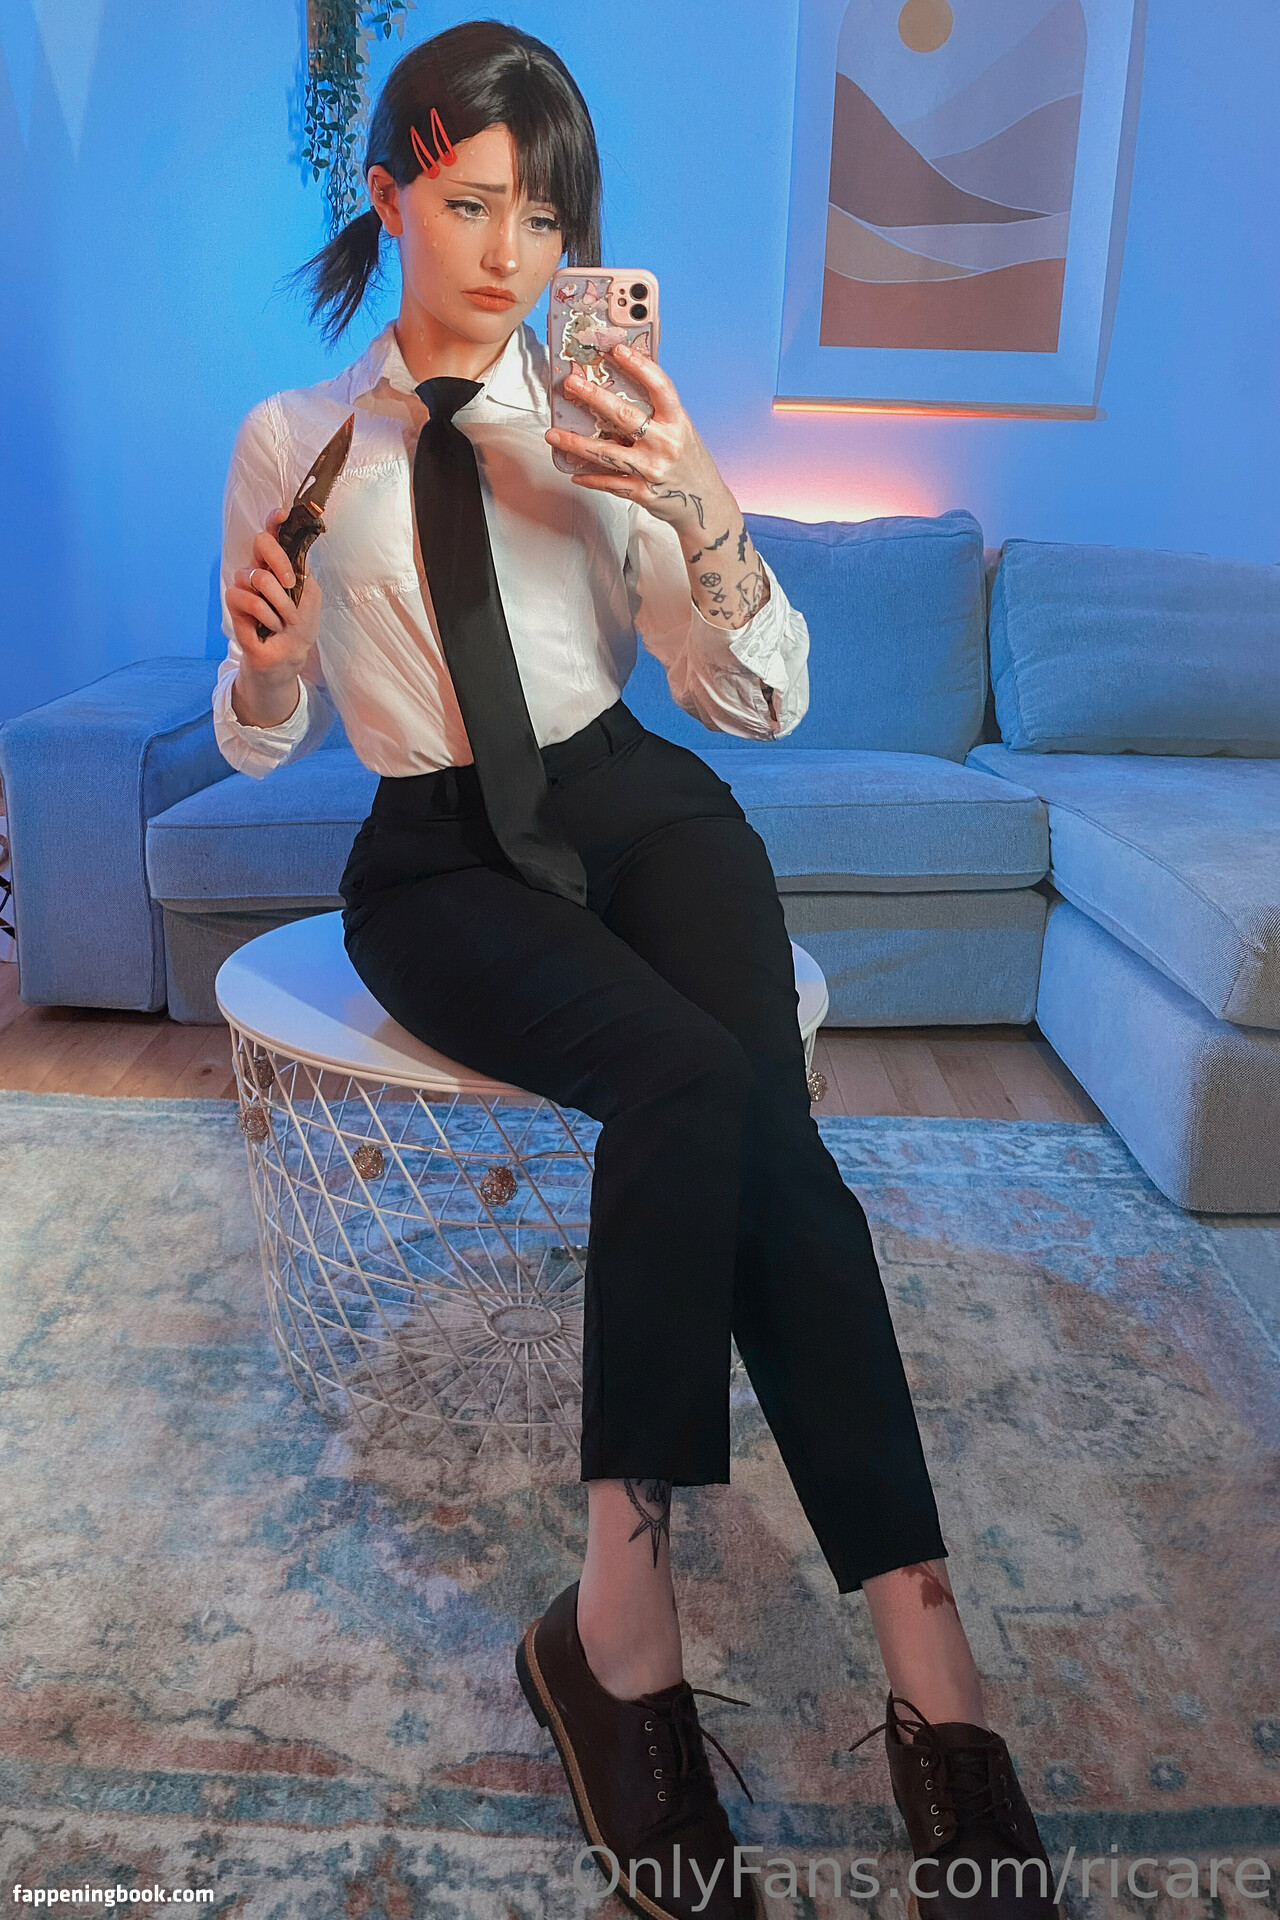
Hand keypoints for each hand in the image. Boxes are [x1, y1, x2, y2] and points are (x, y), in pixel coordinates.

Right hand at [226, 507, 320, 675]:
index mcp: (279, 563)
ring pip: (259, 577)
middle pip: (261, 542)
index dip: (274, 520)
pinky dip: (267, 615)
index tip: (282, 514)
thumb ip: (302, 567)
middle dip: (279, 560)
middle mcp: (260, 567)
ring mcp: (245, 583)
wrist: (288, 654)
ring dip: (280, 602)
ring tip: (286, 619)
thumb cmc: (300, 625)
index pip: (273, 534)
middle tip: (291, 582)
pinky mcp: (234, 601)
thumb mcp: (310, 593)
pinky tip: (272, 625)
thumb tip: (296, 544)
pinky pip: (249, 599)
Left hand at [546, 344, 724, 535]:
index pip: (660, 388)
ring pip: (607, 453)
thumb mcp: (681, 431)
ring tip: (553, 434)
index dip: (640, 366)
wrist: (705, 503)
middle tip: (572, 384)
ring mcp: (652, 470)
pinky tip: (573, 471)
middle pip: (624, 416)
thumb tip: (625, 384)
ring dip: (576, 444)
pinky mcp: (642, 492)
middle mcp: (666, 444)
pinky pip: (609, 483)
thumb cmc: (689, 462)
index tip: (618, 351)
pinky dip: (590, 478)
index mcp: (678, 423)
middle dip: (594, 397)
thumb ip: (658, 413)